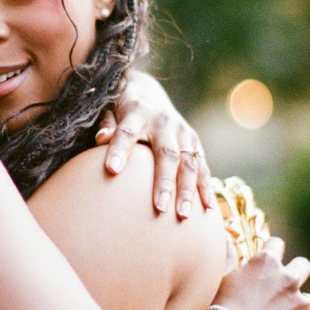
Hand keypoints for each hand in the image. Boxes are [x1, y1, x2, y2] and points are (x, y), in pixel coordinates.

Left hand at [95, 69, 210, 219]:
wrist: (148, 93)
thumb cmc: (122, 109)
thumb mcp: (109, 109)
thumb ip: (107, 124)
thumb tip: (101, 139)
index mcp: (138, 112)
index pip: (127, 131)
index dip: (120, 150)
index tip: (111, 170)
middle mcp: (164, 122)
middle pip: (167, 154)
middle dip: (164, 182)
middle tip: (159, 208)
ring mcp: (183, 133)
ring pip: (189, 163)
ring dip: (187, 191)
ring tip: (183, 216)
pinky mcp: (194, 143)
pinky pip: (202, 167)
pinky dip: (206, 187)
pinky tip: (208, 208)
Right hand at [212, 237, 309, 309]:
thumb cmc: (217, 309)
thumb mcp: (220, 278)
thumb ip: (228, 255)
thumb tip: (225, 236)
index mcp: (267, 263)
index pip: (277, 245)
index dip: (271, 254)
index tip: (266, 266)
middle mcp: (288, 279)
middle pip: (303, 267)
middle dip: (295, 274)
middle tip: (281, 291)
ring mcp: (298, 304)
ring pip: (306, 302)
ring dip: (294, 309)